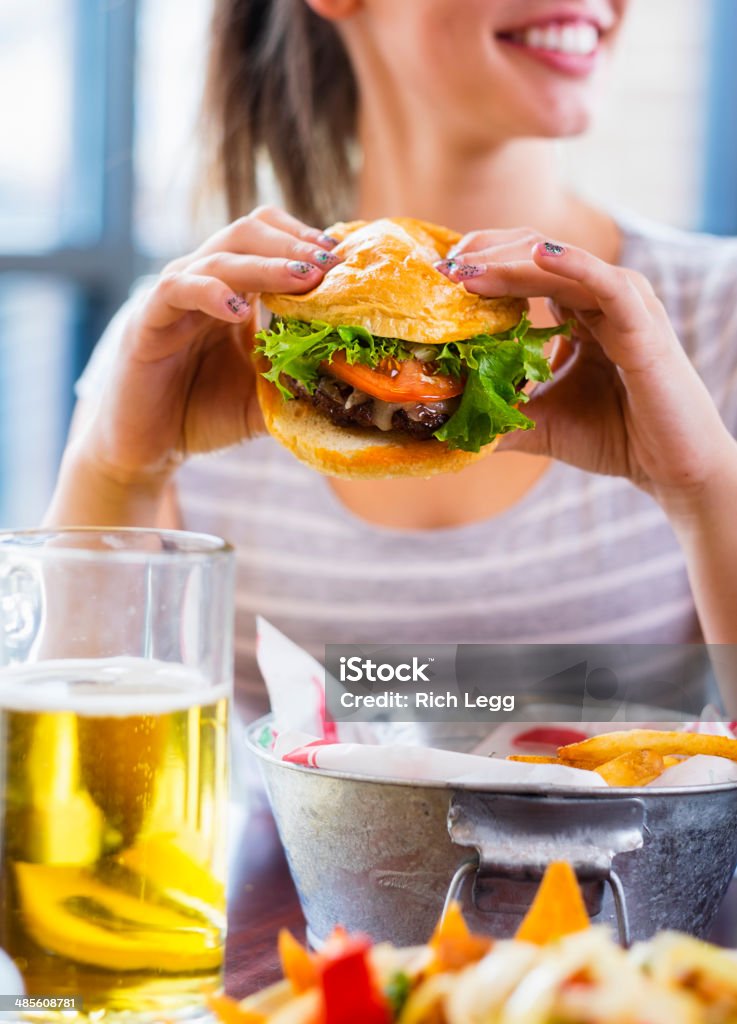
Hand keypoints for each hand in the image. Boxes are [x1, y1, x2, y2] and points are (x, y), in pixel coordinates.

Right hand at [74, 206, 341, 485]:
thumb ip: (299, 381)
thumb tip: (352, 380)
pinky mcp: (146, 321)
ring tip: (304, 277)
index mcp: (234, 290)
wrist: (146, 448)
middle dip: (294, 242)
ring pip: (219, 256)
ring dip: (266, 263)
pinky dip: (209, 292)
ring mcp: (173, 297)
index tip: (346, 258)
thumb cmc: (202, 414)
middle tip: (332, 263)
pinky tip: (238, 310)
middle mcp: (204, 282)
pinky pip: (176, 290)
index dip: (307, 240)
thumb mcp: (264, 397)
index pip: (270, 238)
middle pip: (248, 231)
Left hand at [438, 228, 736, 519]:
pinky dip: (573, 266)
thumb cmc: (616, 438)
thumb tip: (445, 422)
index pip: (524, 269)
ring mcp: (626, 305)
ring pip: (561, 264)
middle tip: (439, 269)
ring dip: (509, 262)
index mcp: (581, 311)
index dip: (479, 267)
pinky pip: (607, 285)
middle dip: (484, 256)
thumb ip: (499, 414)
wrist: (671, 470)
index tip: (435, 279)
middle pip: (535, 254)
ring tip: (463, 269)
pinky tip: (538, 256)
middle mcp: (602, 298)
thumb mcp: (541, 422)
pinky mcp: (644, 326)